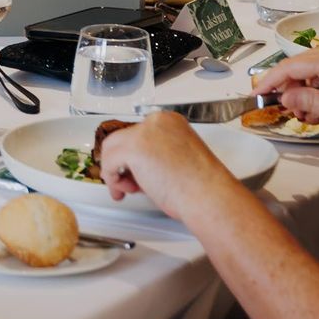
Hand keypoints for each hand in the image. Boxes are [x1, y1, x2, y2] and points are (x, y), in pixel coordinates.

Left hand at [95, 110, 235, 215]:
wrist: (209, 197)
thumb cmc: (200, 187)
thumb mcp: (175, 159)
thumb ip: (154, 154)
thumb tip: (134, 164)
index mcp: (169, 121)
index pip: (137, 133)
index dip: (132, 156)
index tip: (134, 171)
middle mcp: (156, 122)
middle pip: (121, 139)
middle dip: (123, 164)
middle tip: (130, 184)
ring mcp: (144, 132)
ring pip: (111, 149)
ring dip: (115, 172)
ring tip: (129, 190)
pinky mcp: (133, 148)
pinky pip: (108, 162)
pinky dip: (113, 179)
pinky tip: (124, 191)